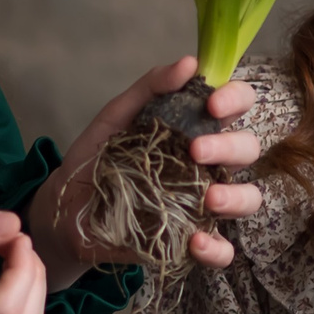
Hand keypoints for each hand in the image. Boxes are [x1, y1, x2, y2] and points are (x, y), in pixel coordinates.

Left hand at [30, 56, 263, 286]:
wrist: (65, 209)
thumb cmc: (98, 158)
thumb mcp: (116, 117)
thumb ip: (150, 88)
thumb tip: (189, 63)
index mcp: (197, 127)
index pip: (237, 105)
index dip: (235, 99)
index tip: (212, 104)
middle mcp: (209, 164)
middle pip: (248, 149)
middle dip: (230, 146)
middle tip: (195, 150)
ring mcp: (203, 204)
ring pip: (248, 198)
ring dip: (236, 197)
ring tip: (209, 198)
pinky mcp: (190, 241)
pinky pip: (223, 250)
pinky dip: (218, 249)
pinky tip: (195, 242)